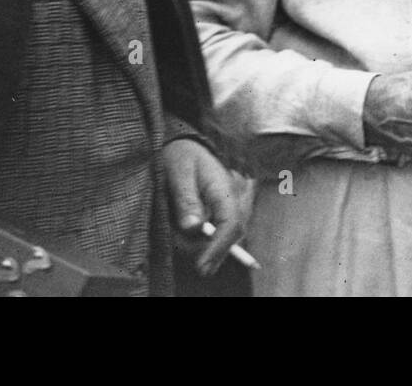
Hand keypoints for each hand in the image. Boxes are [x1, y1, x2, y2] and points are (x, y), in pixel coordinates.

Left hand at [163, 138, 255, 275]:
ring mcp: (232, 206)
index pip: (231, 224)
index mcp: (225, 188)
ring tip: (176, 228)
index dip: (218, 248)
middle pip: (232, 236)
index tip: (202, 266)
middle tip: (183, 251)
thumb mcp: (179, 173)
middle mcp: (235, 199)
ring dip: (200, 243)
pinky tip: (186, 227)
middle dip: (208, 250)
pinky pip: (219, 232)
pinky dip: (202, 239)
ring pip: (223, 237)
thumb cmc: (181, 156)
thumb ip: (186, 199)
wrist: (187, 146)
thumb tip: (193, 227)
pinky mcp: (225, 212)